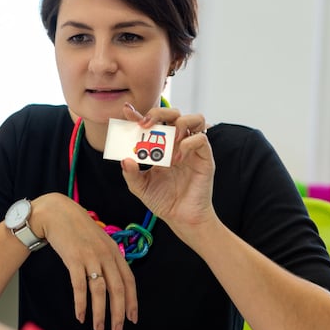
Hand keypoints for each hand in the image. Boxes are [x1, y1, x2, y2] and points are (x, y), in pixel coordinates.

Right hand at [30, 193, 137, 329]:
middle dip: (118, 314)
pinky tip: (80, 316)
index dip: (132, 302)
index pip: (129, 281)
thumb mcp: (98, 240)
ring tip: (98, 329)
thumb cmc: (76, 228)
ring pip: (99, 291)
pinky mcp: (73, 259)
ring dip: (100, 313)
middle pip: (117, 289)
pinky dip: (81, 304)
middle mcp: (105, 255)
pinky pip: (79, 287)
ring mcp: (90, 257)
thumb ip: (107, 258)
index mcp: (114, 251)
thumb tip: (112, 281)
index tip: (132, 319)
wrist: (56, 213)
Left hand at [121, 104, 216, 242]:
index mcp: (159, 146)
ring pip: (195, 118)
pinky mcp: (204, 157)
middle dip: (158, 113)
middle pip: (173, 113)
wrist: (181, 218)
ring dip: (179, 122)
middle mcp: (176, 143)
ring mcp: (191, 148)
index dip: (138, 114)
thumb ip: (131, 174)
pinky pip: (201, 138)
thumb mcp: (140, 187)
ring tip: (170, 138)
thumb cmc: (163, 200)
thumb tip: (125, 159)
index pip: (150, 123)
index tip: (126, 111)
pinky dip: (189, 143)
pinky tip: (178, 157)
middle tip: (146, 125)